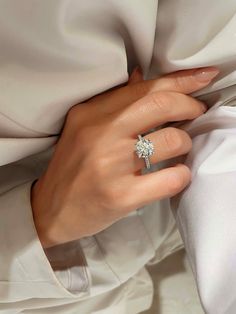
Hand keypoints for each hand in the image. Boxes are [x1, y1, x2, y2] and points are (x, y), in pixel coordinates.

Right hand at [31, 66, 218, 247]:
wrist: (52, 209)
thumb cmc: (72, 168)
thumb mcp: (83, 128)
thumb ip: (113, 102)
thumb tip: (141, 78)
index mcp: (91, 114)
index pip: (145, 88)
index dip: (181, 80)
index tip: (203, 77)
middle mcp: (100, 135)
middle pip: (161, 105)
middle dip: (190, 105)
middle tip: (198, 112)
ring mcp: (110, 166)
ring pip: (171, 140)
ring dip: (185, 143)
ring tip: (179, 147)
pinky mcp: (120, 196)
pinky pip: (170, 179)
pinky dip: (181, 175)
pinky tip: (175, 174)